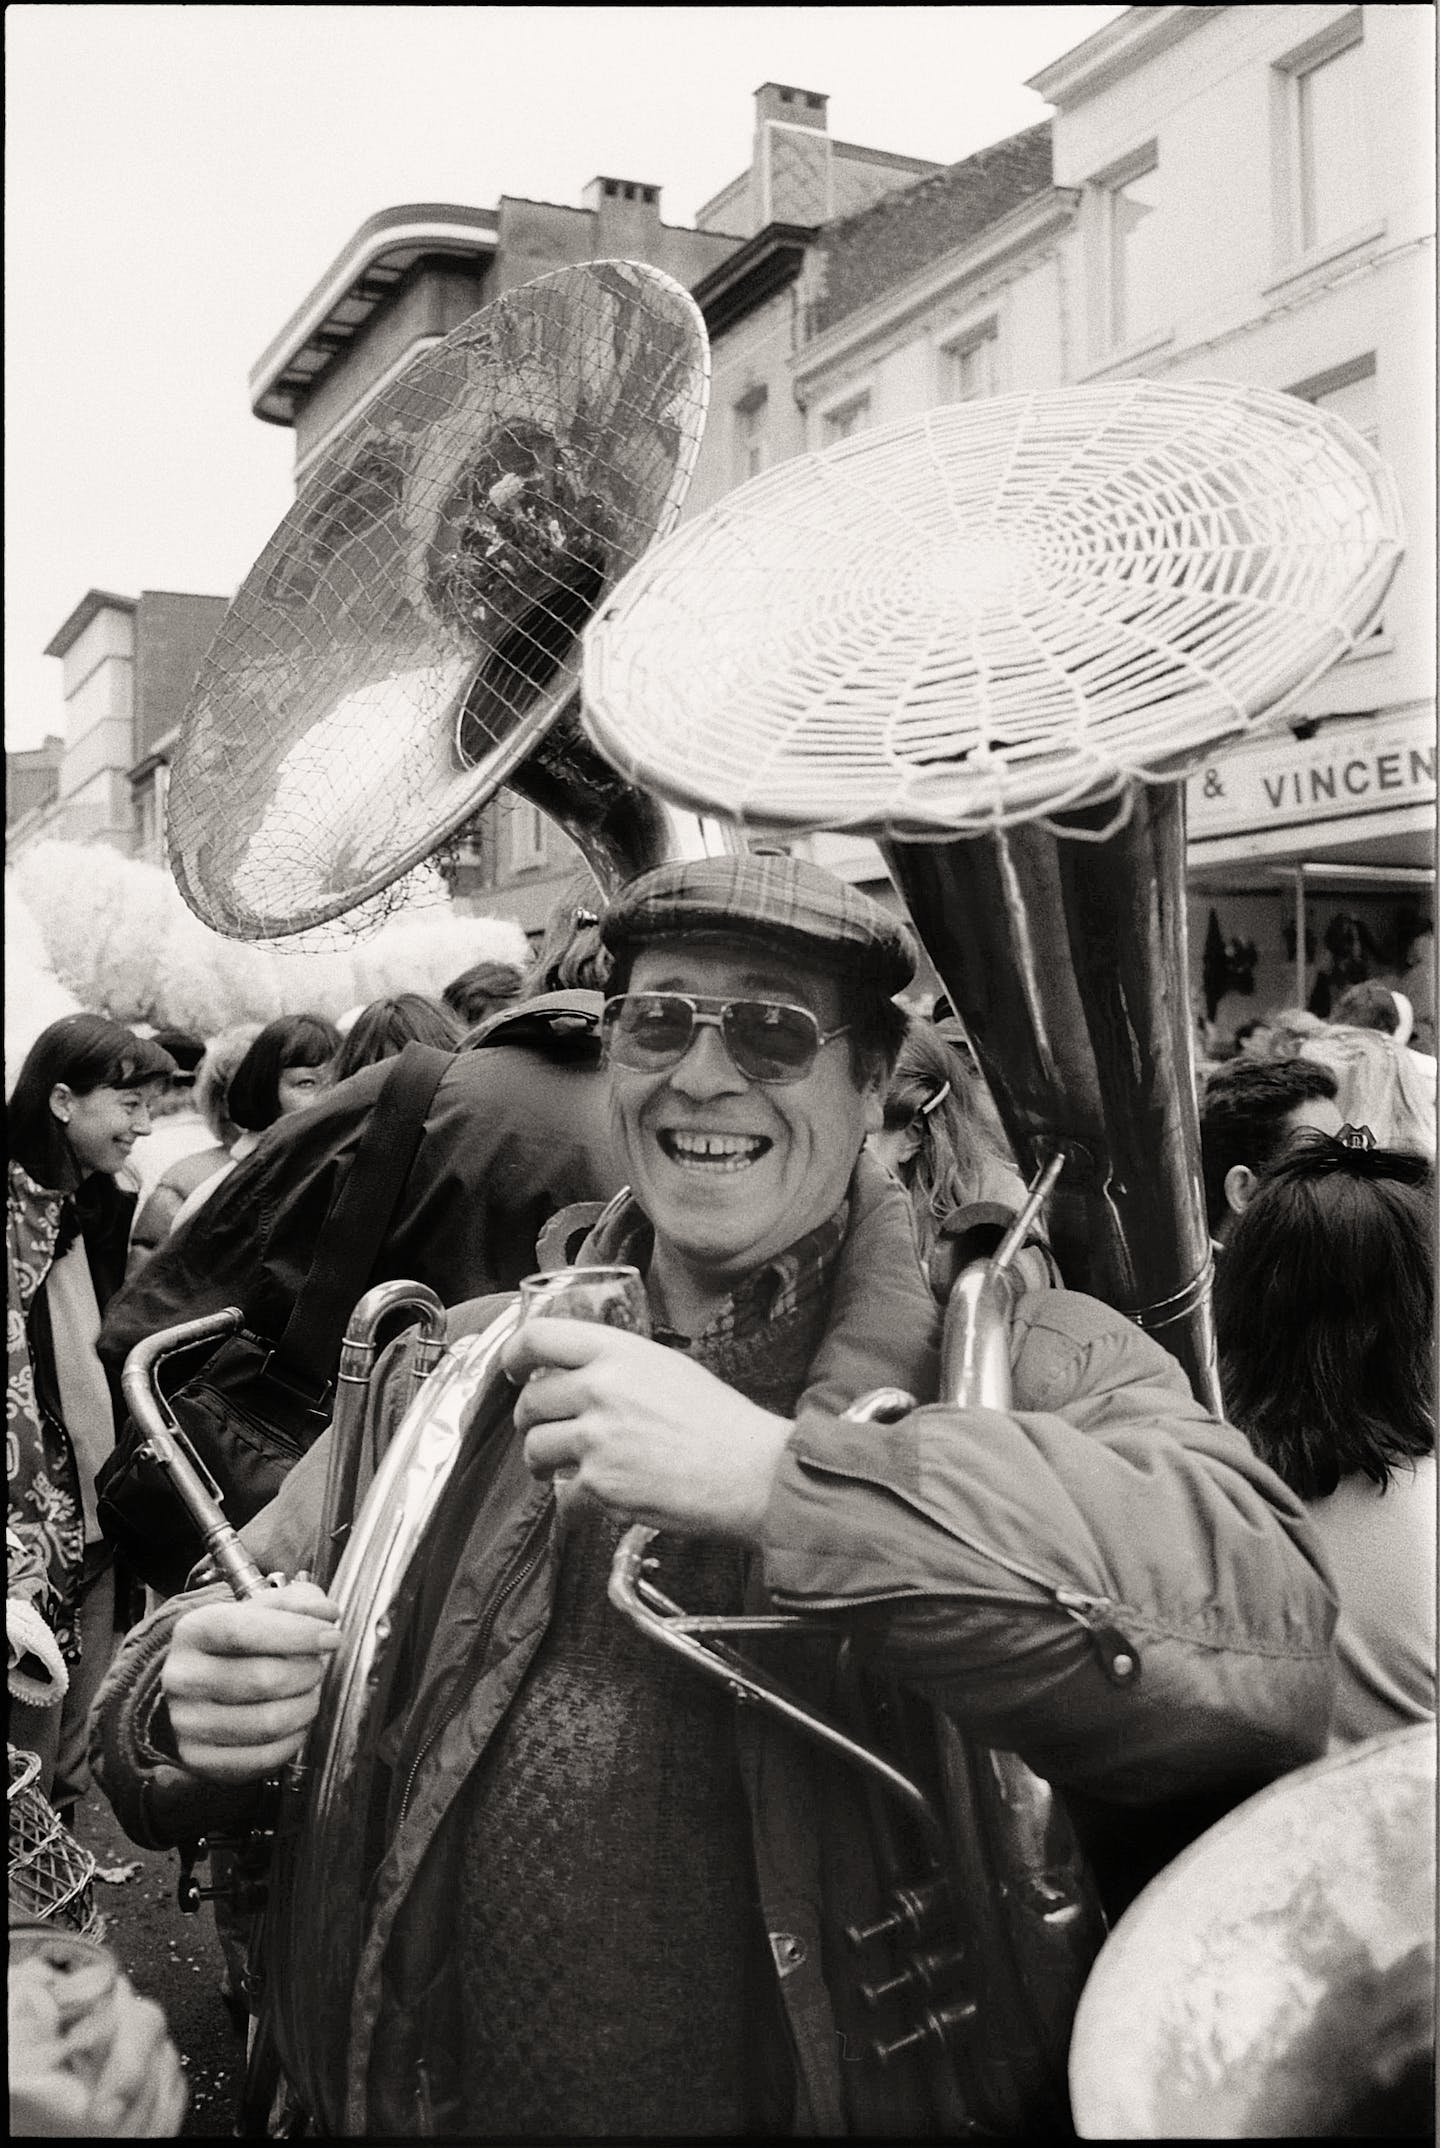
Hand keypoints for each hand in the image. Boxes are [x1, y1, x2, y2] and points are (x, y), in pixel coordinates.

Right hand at [161, 1580, 340, 1782]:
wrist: (199, 1687)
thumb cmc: (238, 1645)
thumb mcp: (261, 1610)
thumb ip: (296, 1603)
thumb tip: (327, 1613)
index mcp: (193, 1631)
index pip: (243, 1631)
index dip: (296, 1633)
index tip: (330, 1636)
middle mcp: (182, 1677)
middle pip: (262, 1679)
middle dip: (306, 1672)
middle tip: (316, 1667)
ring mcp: (187, 1722)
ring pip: (267, 1722)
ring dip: (305, 1706)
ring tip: (307, 1692)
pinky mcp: (199, 1758)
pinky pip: (263, 1757)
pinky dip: (292, 1739)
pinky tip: (294, 1721)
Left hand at [504, 1319, 792, 1542]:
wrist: (752, 1472)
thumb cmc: (722, 1422)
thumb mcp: (669, 1367)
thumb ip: (619, 1366)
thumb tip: (579, 1375)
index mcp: (619, 1352)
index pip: (539, 1337)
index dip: (514, 1354)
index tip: (513, 1369)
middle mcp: (601, 1389)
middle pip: (531, 1400)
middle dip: (530, 1419)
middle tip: (543, 1428)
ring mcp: (597, 1437)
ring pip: (535, 1447)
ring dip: (542, 1461)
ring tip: (560, 1467)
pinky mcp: (600, 1483)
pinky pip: (564, 1492)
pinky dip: (577, 1497)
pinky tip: (602, 1494)